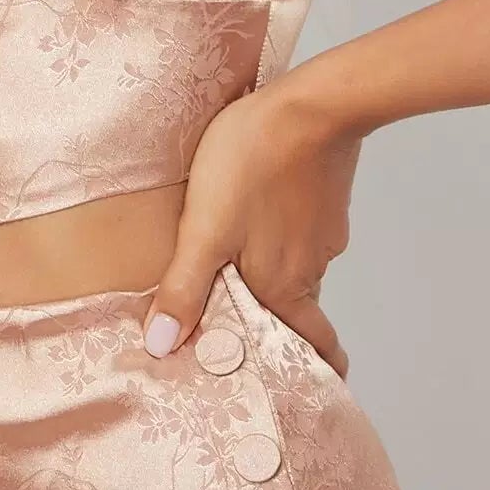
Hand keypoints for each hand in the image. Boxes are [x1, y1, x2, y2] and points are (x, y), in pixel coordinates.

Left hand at [140, 74, 363, 378]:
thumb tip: (162, 348)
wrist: (312, 104)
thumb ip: (185, 288)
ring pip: (298, 267)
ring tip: (234, 256)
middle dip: (274, 321)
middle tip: (241, 321)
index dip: (302, 370)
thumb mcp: (205, 227)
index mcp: (283, 287)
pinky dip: (282, 232)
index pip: (309, 349)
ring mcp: (324, 232)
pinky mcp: (326, 198)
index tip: (291, 386)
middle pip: (296, 310)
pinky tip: (256, 209)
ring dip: (273, 270)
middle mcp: (310, 268)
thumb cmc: (253, 162)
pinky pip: (303, 231)